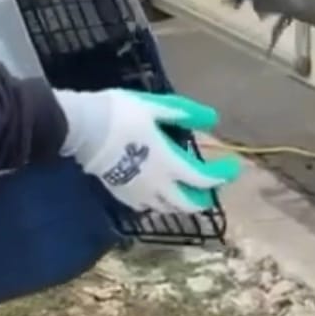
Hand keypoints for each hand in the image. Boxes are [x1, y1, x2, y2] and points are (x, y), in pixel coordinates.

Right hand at [55, 89, 240, 214]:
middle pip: (187, 204)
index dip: (222, 175)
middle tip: (209, 189)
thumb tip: (212, 119)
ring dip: (181, 202)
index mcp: (170, 163)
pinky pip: (145, 206)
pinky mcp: (120, 193)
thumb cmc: (121, 114)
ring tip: (184, 189)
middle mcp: (158, 184)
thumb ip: (184, 114)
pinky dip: (157, 202)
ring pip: (167, 208)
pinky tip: (155, 191)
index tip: (232, 167)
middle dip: (202, 198)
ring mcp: (138, 192)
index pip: (204, 179)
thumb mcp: (155, 107)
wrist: (82, 128)